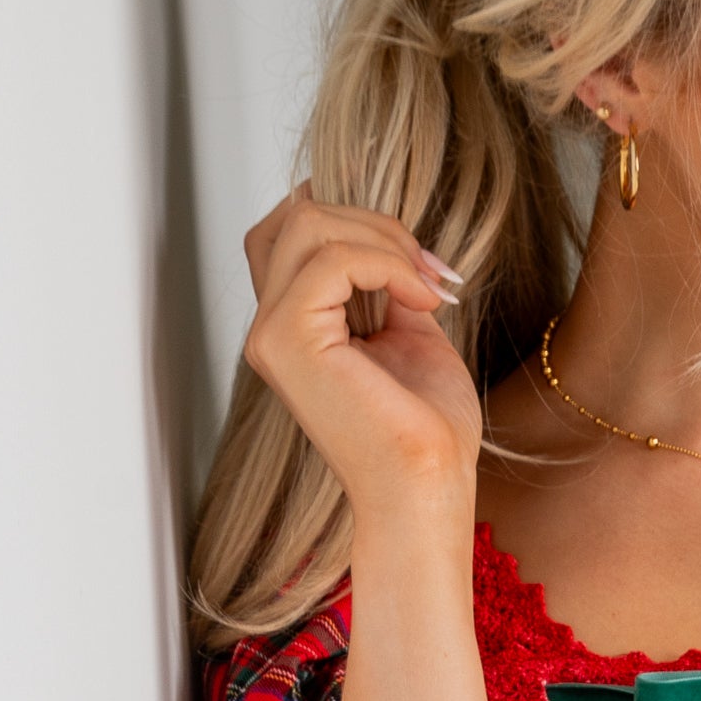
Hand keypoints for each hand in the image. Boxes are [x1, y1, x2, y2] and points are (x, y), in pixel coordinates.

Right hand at [241, 192, 480, 526]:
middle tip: (430, 273)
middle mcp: (269, 328)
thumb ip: (388, 284)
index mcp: (292, 327)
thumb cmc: (426, 431)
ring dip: (384, 241)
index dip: (355, 221)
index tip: (419, 265)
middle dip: (376, 225)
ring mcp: (271, 333)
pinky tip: (421, 300)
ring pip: (309, 223)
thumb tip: (394, 241)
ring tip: (427, 286)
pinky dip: (387, 263)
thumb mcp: (409, 332)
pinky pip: (331, 256)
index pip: (292, 229)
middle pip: (298, 215)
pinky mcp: (288, 339)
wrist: (427, 485)